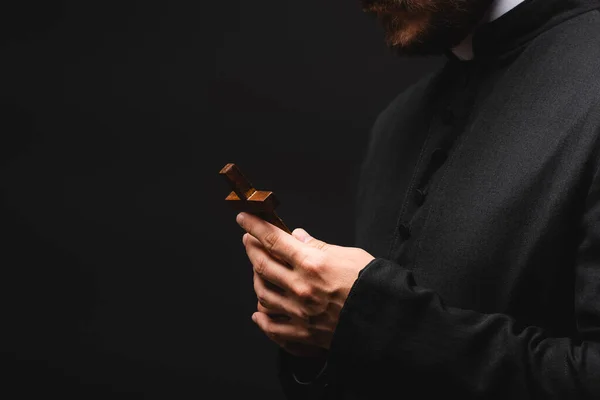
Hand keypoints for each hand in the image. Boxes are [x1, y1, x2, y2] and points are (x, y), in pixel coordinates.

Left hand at [237, 212, 374, 352]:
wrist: (386, 321)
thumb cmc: (372, 284)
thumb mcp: (349, 254)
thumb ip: (319, 246)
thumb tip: (298, 236)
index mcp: (312, 263)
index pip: (274, 240)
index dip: (255, 227)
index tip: (244, 218)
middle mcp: (300, 287)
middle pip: (262, 264)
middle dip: (251, 248)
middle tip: (248, 240)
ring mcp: (299, 312)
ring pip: (262, 294)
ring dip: (256, 279)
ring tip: (257, 271)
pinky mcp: (303, 334)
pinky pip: (273, 328)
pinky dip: (262, 320)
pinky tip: (258, 314)